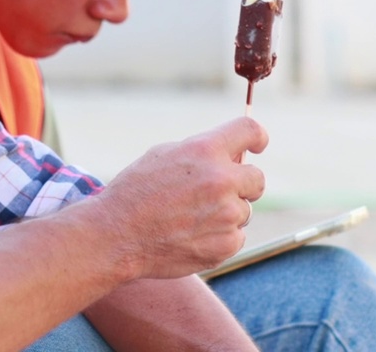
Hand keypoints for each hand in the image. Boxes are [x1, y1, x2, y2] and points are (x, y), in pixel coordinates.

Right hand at [95, 116, 267, 279]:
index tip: (257, 145)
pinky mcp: (226, 245)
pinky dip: (219, 237)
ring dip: (226, 213)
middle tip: (216, 193)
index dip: (258, 137)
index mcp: (205, 151)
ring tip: (190, 218)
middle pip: (257, 178)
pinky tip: (191, 235)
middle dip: (242, 184)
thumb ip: (201, 152)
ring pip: (244, 211)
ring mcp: (227, 215)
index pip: (250, 131)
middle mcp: (221, 180)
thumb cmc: (135, 192)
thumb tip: (232, 154)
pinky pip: (236, 236)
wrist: (117, 234)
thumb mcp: (163, 155)